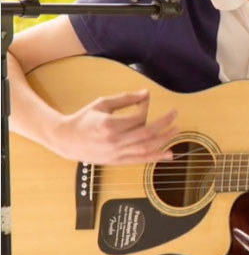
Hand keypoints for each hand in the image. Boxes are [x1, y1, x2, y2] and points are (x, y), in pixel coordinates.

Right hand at [49, 89, 177, 164]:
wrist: (67, 141)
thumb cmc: (85, 119)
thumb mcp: (102, 103)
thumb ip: (125, 98)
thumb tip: (146, 93)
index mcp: (108, 125)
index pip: (137, 117)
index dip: (145, 107)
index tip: (146, 99)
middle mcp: (114, 141)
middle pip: (146, 133)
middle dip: (164, 123)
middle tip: (174, 114)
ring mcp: (116, 153)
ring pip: (146, 148)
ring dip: (164, 139)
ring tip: (176, 130)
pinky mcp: (118, 161)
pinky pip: (141, 161)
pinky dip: (157, 157)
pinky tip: (169, 154)